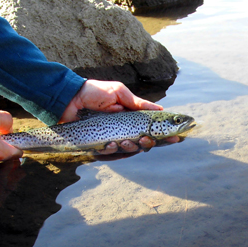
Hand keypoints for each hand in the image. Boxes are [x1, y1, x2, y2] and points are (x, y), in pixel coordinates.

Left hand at [60, 80, 178, 153]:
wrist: (69, 98)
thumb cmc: (94, 92)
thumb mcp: (119, 92)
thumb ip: (138, 103)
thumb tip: (160, 110)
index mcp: (131, 118)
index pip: (153, 130)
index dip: (165, 136)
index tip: (178, 137)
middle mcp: (124, 131)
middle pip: (144, 144)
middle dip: (148, 144)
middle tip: (146, 140)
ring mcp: (112, 139)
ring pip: (128, 152)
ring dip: (130, 148)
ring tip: (126, 141)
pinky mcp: (98, 146)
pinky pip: (110, 155)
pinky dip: (111, 151)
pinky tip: (110, 144)